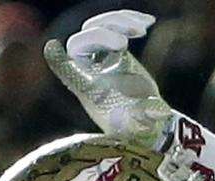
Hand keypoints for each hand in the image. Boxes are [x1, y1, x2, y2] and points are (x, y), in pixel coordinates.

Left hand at [44, 9, 170, 143]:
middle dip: (102, 37)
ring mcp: (101, 56)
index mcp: (87, 89)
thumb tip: (162, 110)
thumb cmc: (137, 127)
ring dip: (119, 22)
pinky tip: (148, 23)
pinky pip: (115, 25)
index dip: (58, 60)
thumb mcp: (142, 123)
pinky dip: (130, 20)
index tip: (53, 46)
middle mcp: (89, 69)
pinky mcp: (115, 48)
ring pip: (98, 26)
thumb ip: (148, 115)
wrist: (145, 120)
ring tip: (142, 30)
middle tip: (125, 44)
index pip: (66, 71)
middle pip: (82, 41)